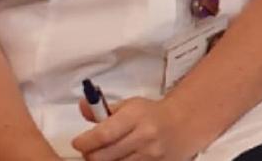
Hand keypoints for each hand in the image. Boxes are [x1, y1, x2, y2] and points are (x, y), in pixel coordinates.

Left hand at [72, 97, 207, 160]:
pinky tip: (119, 158)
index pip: (103, 135)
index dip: (84, 142)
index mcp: (136, 116)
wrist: (183, 124)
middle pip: (102, 157)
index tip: (78, 141)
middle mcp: (144, 136)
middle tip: (90, 150)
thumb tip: (83, 105)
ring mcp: (150, 155)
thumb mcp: (129, 105)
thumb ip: (103, 109)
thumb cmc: (151, 114)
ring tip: (106, 154)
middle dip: (90, 155)